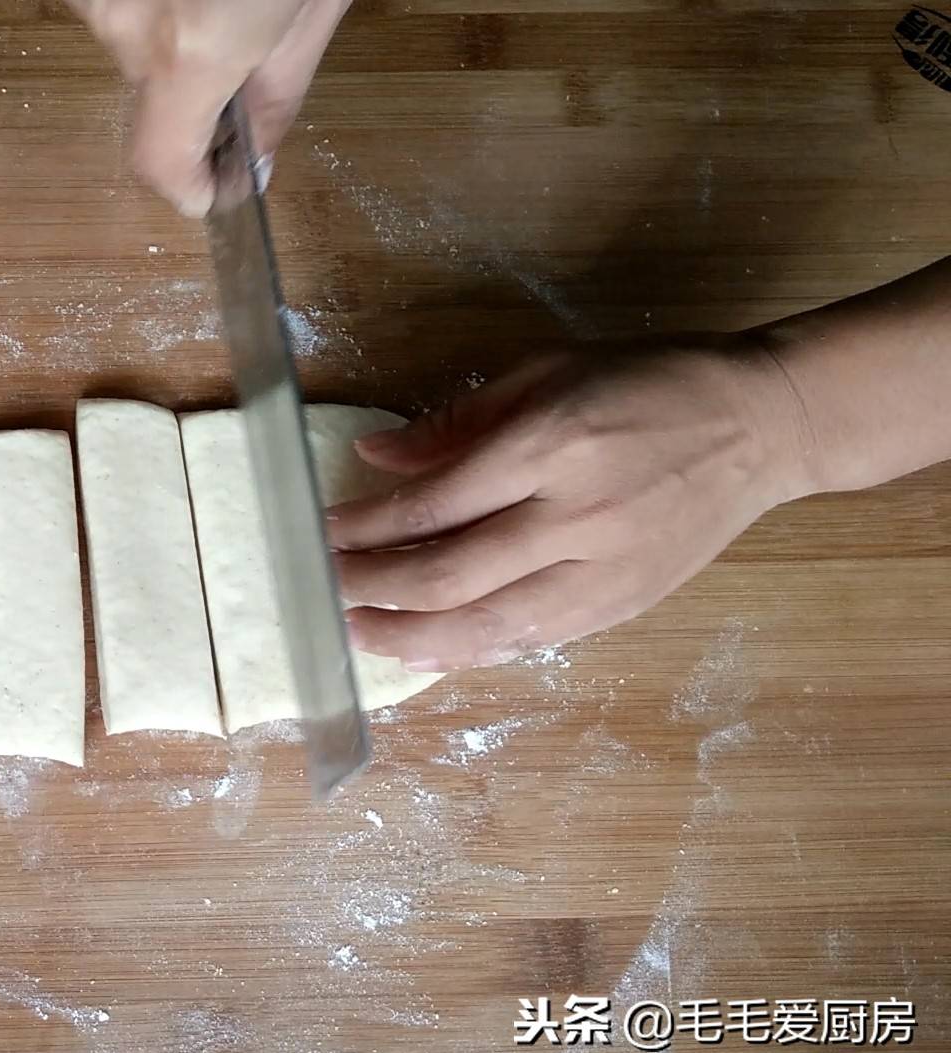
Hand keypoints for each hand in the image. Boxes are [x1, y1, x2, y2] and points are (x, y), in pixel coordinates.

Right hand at [67, 0, 350, 215]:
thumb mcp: (314, 3)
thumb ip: (280, 91)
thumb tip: (257, 160)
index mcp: (193, 48)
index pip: (160, 166)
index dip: (189, 187)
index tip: (214, 183)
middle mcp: (126, 22)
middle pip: (152, 96)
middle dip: (195, 79)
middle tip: (244, 29)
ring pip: (130, 44)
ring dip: (171, 30)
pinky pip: (115, 5)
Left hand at [325, 339, 815, 670]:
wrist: (762, 424)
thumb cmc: (645, 385)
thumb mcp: (547, 373)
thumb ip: (457, 422)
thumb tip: (375, 459)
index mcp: (550, 445)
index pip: (431, 505)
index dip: (364, 529)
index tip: (318, 534)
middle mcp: (573, 515)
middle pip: (446, 576)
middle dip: (369, 589)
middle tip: (316, 592)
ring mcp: (601, 570)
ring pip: (484, 626)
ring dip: (407, 637)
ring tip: (355, 633)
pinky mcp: (621, 606)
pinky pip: (529, 641)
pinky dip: (469, 653)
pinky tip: (423, 652)